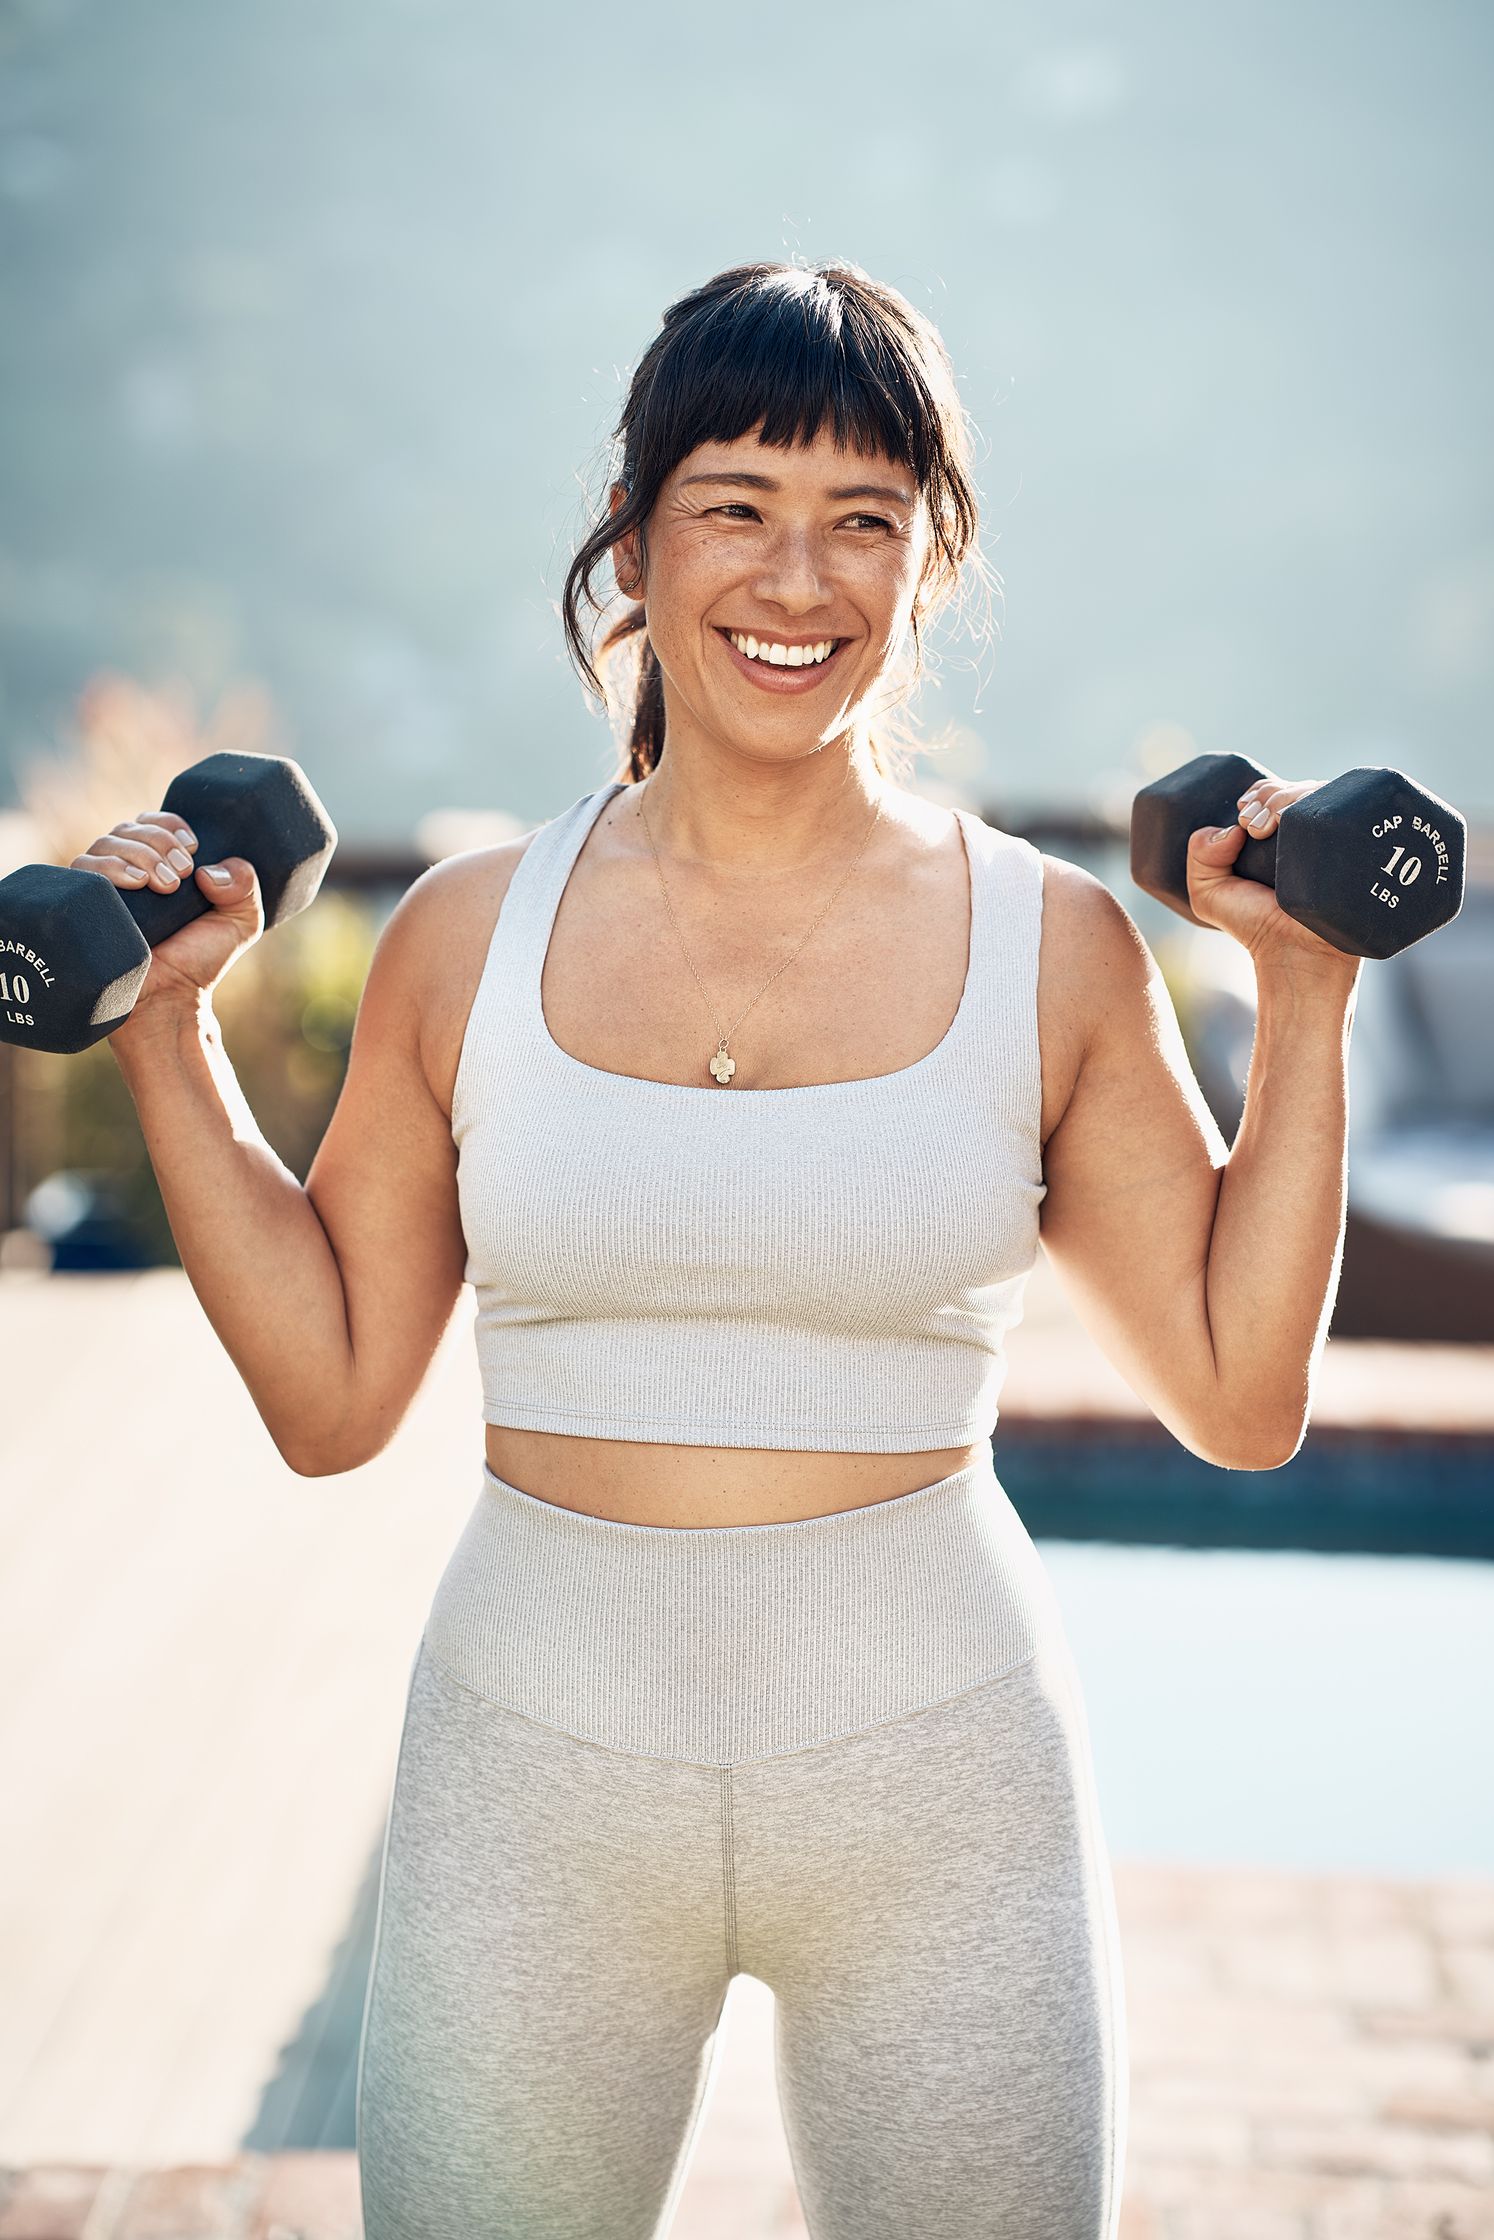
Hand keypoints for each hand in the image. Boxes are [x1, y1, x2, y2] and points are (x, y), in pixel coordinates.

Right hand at [69, 810, 264, 1022]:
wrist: (169, 1000)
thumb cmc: (199, 961)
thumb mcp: (240, 922)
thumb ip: (244, 886)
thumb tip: (212, 869)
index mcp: (158, 865)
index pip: (153, 823)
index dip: (169, 824)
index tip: (193, 846)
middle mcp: (126, 870)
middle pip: (129, 828)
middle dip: (159, 841)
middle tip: (183, 873)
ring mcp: (102, 888)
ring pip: (105, 843)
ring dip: (138, 853)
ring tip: (166, 885)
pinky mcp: (82, 906)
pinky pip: (80, 870)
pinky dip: (108, 868)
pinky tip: (135, 884)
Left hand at [1184, 776, 1361, 980]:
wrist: (1296, 954)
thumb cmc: (1255, 925)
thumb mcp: (1209, 892)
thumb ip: (1200, 854)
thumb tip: (1229, 829)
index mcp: (1281, 833)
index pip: (1275, 790)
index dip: (1259, 793)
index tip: (1243, 815)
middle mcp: (1311, 831)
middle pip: (1297, 787)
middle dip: (1270, 795)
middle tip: (1253, 827)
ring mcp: (1338, 837)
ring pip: (1322, 793)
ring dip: (1291, 797)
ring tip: (1266, 828)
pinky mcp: (1360, 845)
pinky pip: (1350, 811)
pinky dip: (1326, 805)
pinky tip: (1300, 822)